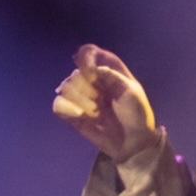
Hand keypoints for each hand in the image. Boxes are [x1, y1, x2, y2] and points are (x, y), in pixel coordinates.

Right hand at [51, 45, 159, 162]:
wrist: (133, 143)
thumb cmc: (137, 115)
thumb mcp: (132, 92)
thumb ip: (112, 76)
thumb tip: (93, 69)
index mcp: (108, 71)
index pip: (89, 53)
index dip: (86, 57)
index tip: (90, 71)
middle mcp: (93, 81)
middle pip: (76, 73)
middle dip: (86, 88)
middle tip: (101, 101)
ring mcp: (82, 97)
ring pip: (66, 87)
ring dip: (80, 101)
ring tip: (96, 112)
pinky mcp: (73, 113)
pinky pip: (58, 104)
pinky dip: (67, 109)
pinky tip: (80, 116)